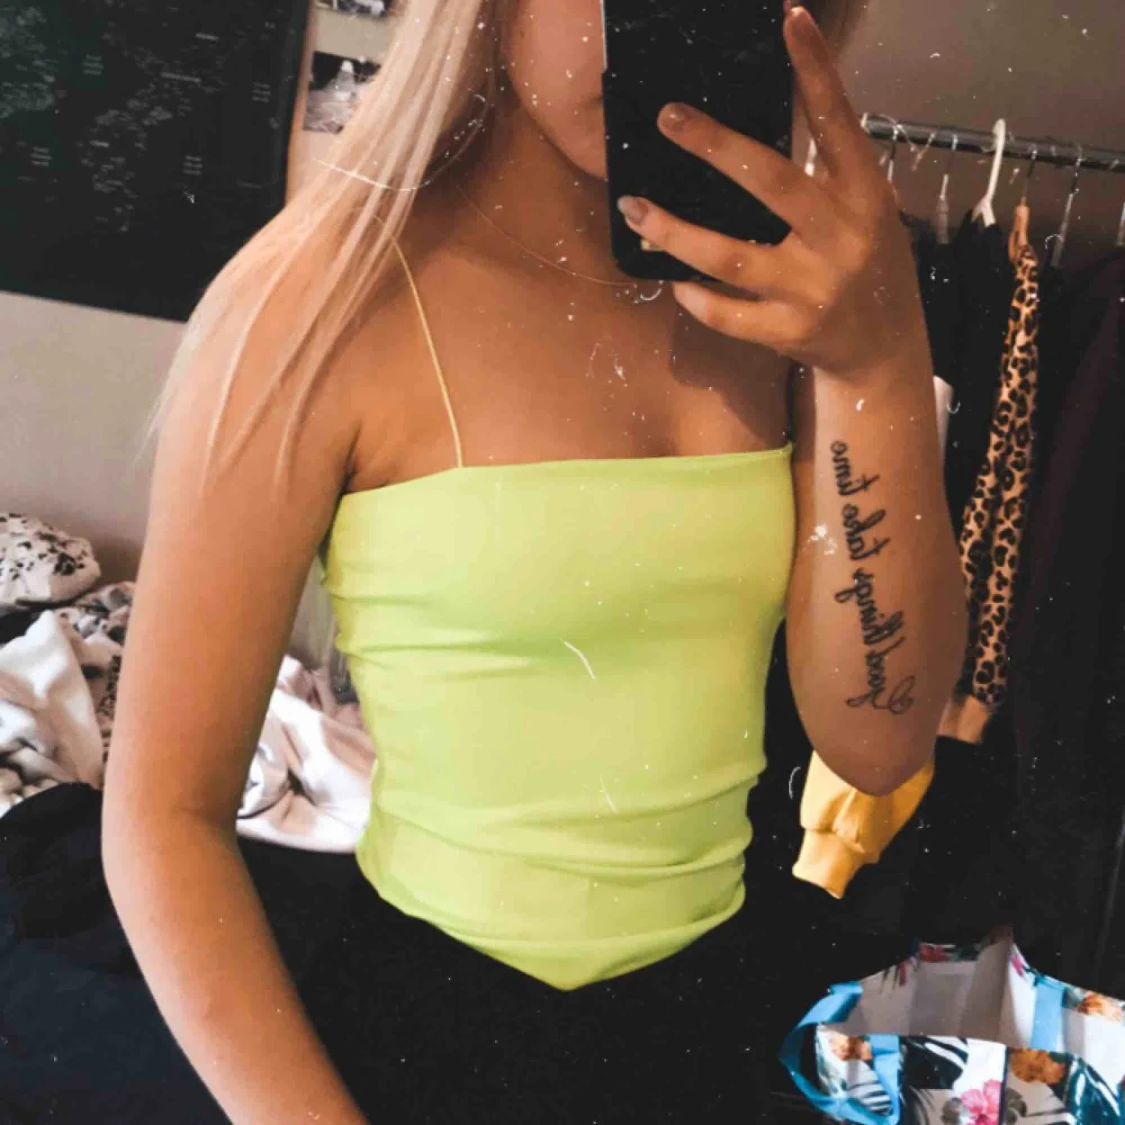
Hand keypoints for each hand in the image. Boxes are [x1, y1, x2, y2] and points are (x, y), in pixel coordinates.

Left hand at [615, 3, 928, 383]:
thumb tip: (757, 127)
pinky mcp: (788, 332)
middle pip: (770, 181)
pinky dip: (695, 297)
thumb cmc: (866, 265)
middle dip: (715, 146)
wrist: (885, 348)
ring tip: (635, 208)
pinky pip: (726, 313)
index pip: (838, 122)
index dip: (815, 71)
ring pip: (730, 255)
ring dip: (675, 231)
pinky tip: (676, 281)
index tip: (789, 19)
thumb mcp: (864, 210)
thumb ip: (824, 173)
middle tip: (668, 116)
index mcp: (864, 194)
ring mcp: (812, 288)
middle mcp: (840, 236)